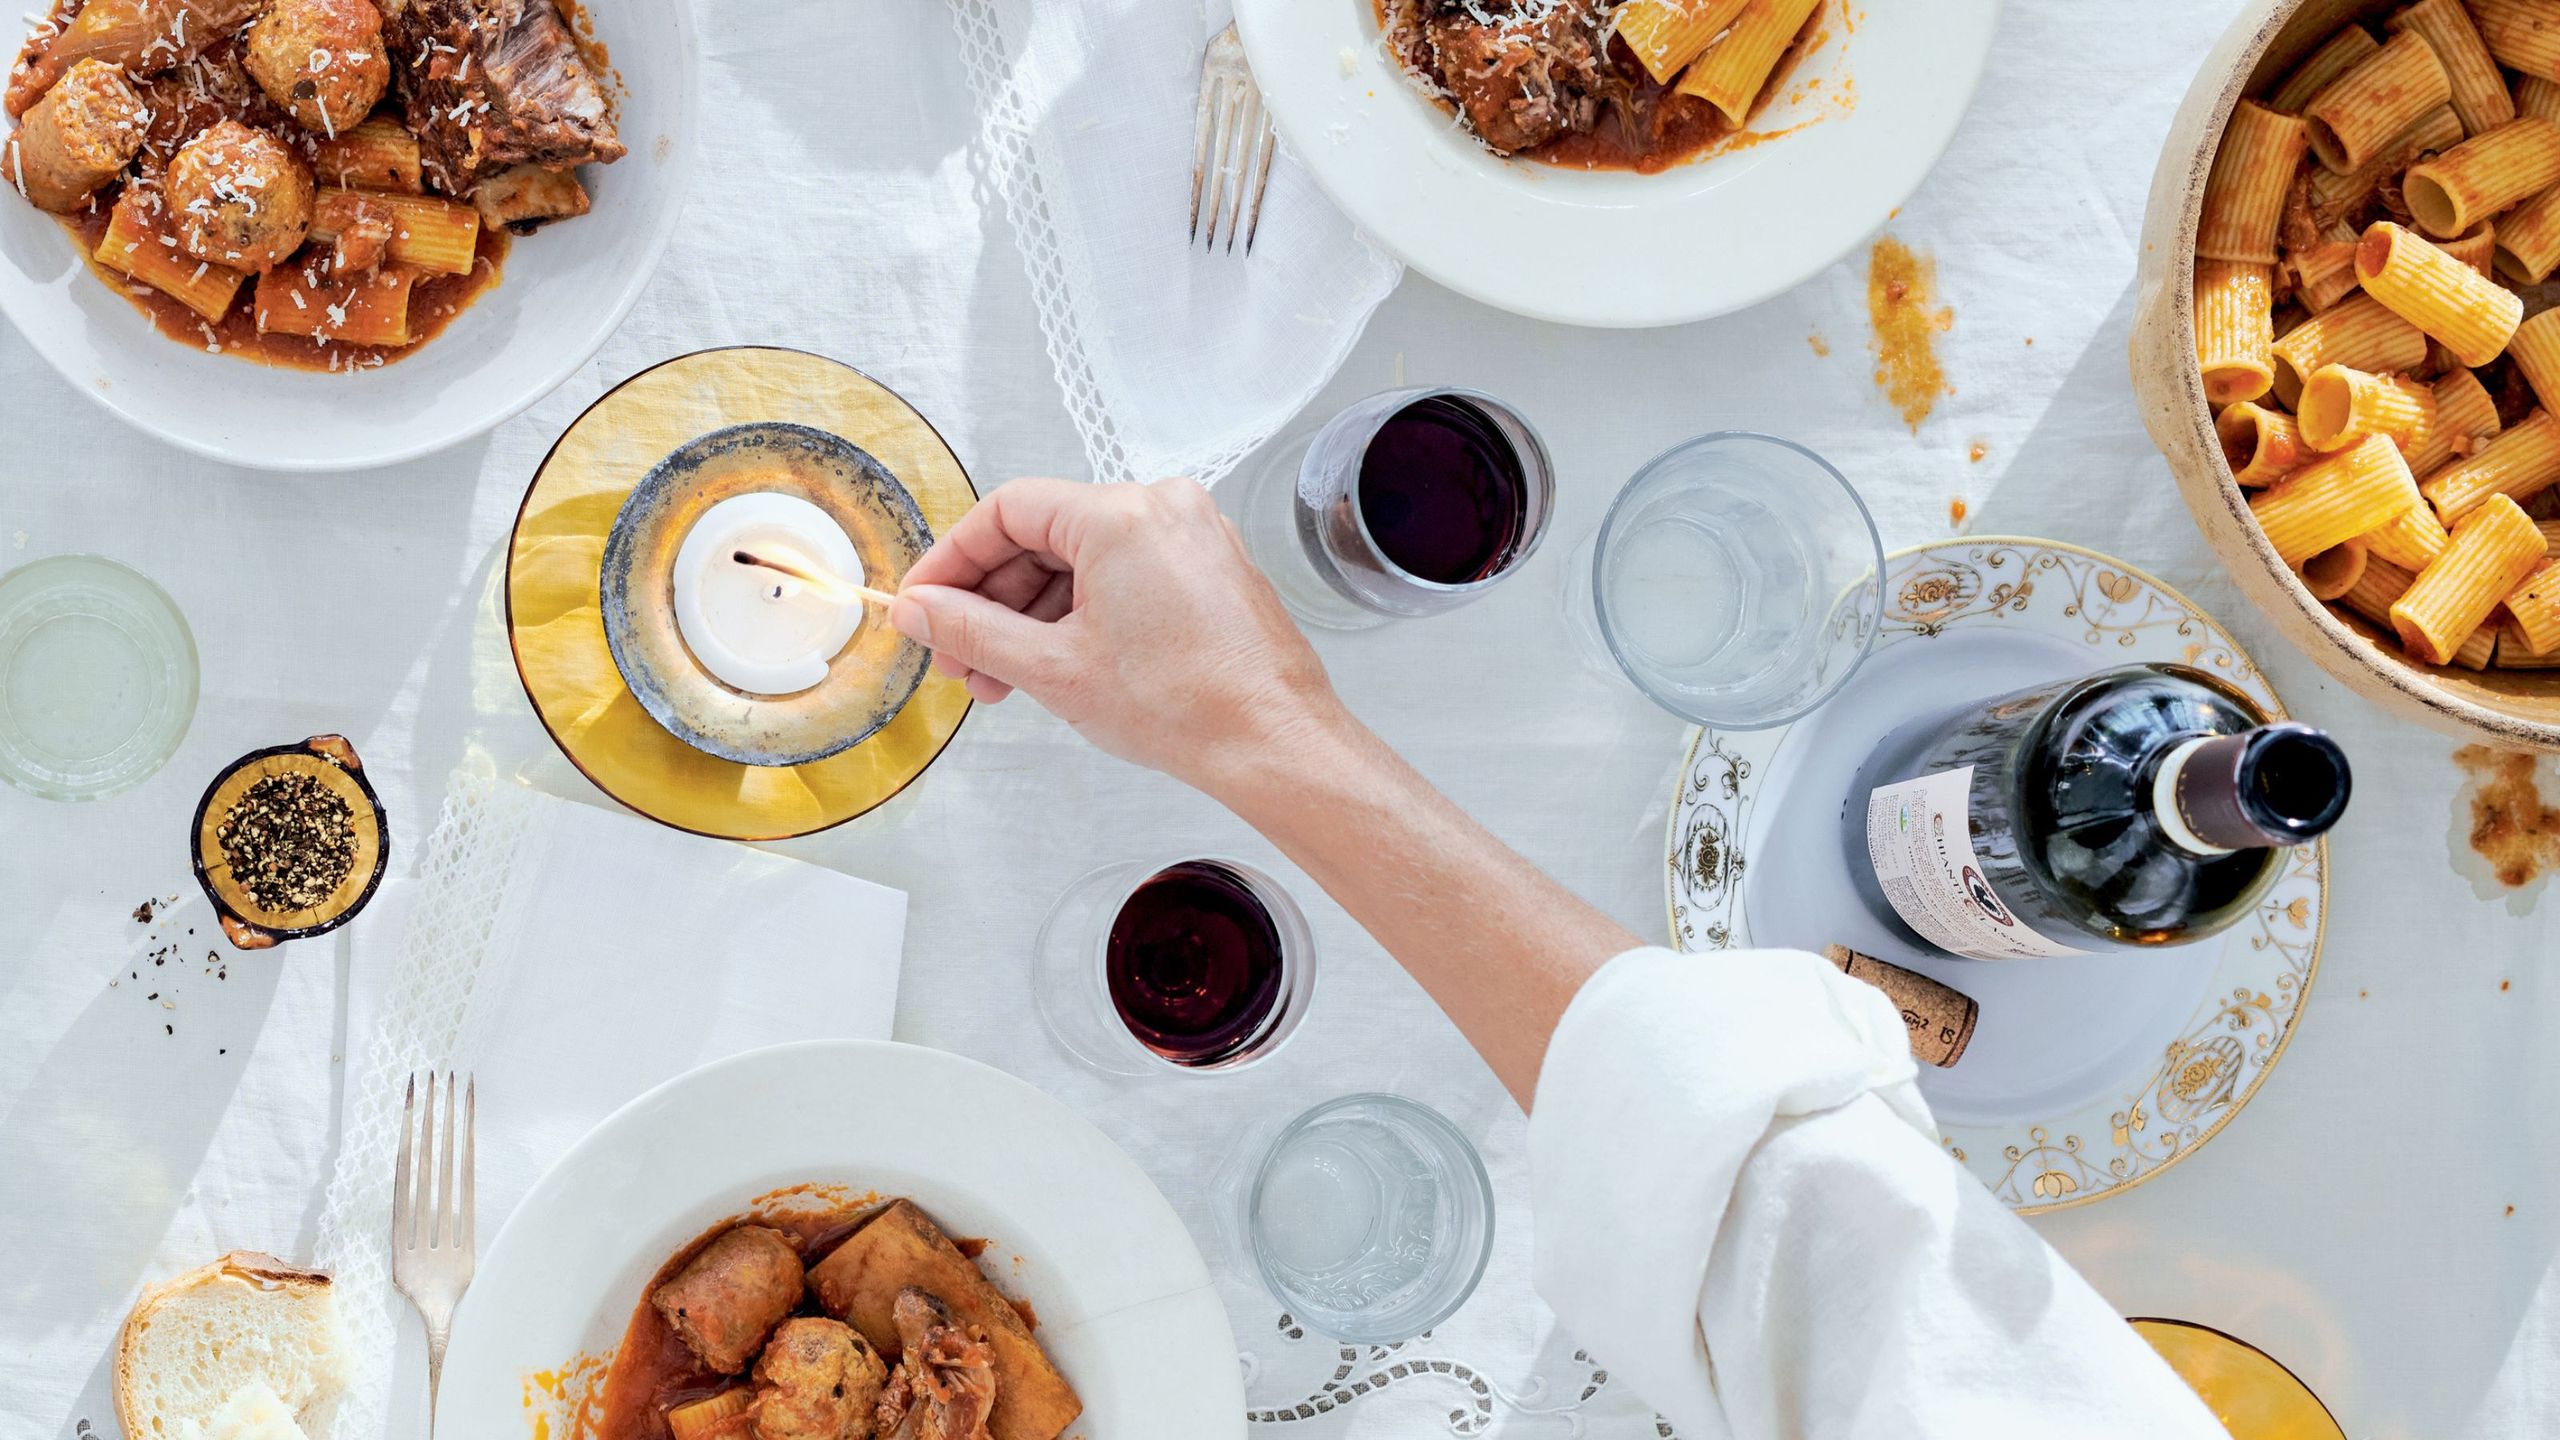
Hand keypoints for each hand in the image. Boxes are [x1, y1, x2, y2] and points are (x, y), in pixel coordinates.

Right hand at [888, 477, 1348, 795]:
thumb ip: (972, 631)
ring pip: (1084, 562)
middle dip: (994, 602)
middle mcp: (1163, 508)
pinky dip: (1083, 615)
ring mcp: (1192, 537)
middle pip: (1046, 536)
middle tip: (959, 659)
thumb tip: (920, 611)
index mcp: (1122, 515)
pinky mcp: (1209, 568)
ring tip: (1002, 681)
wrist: (1273, 744)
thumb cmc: (1185, 707)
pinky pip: (1125, 575)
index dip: (955, 559)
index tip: (926, 602)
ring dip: (1034, 617)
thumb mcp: (1053, 669)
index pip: (1009, 511)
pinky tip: (1054, 666)